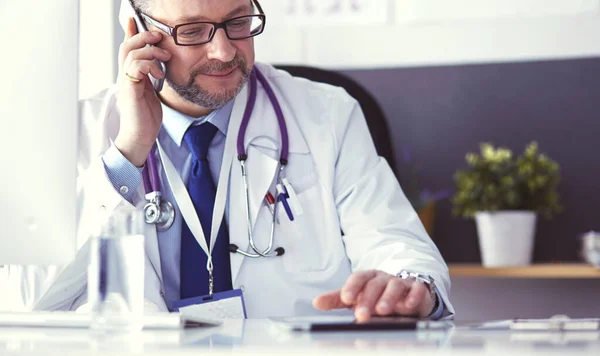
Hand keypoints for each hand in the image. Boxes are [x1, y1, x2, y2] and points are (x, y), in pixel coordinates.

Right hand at [114, 17, 171, 166]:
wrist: (141, 136)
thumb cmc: (146, 117)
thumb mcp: (151, 91)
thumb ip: (151, 77)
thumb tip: (158, 65)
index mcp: (131, 75)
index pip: (128, 48)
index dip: (130, 32)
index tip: (134, 19)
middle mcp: (125, 76)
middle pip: (128, 46)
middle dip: (143, 36)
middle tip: (159, 36)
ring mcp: (126, 82)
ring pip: (131, 53)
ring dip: (150, 50)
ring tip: (165, 57)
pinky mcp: (130, 89)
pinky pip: (135, 67)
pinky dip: (149, 65)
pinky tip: (159, 74)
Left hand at [312, 270, 434, 321]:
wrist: (405, 291)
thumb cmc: (376, 295)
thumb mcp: (356, 296)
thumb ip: (336, 299)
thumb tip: (316, 302)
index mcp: (368, 278)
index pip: (358, 278)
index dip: (352, 287)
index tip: (346, 298)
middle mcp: (383, 278)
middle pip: (375, 285)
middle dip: (368, 299)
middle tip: (361, 315)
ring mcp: (401, 283)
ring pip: (395, 286)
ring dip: (388, 298)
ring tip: (382, 310)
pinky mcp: (417, 289)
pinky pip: (416, 289)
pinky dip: (413, 296)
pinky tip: (408, 305)